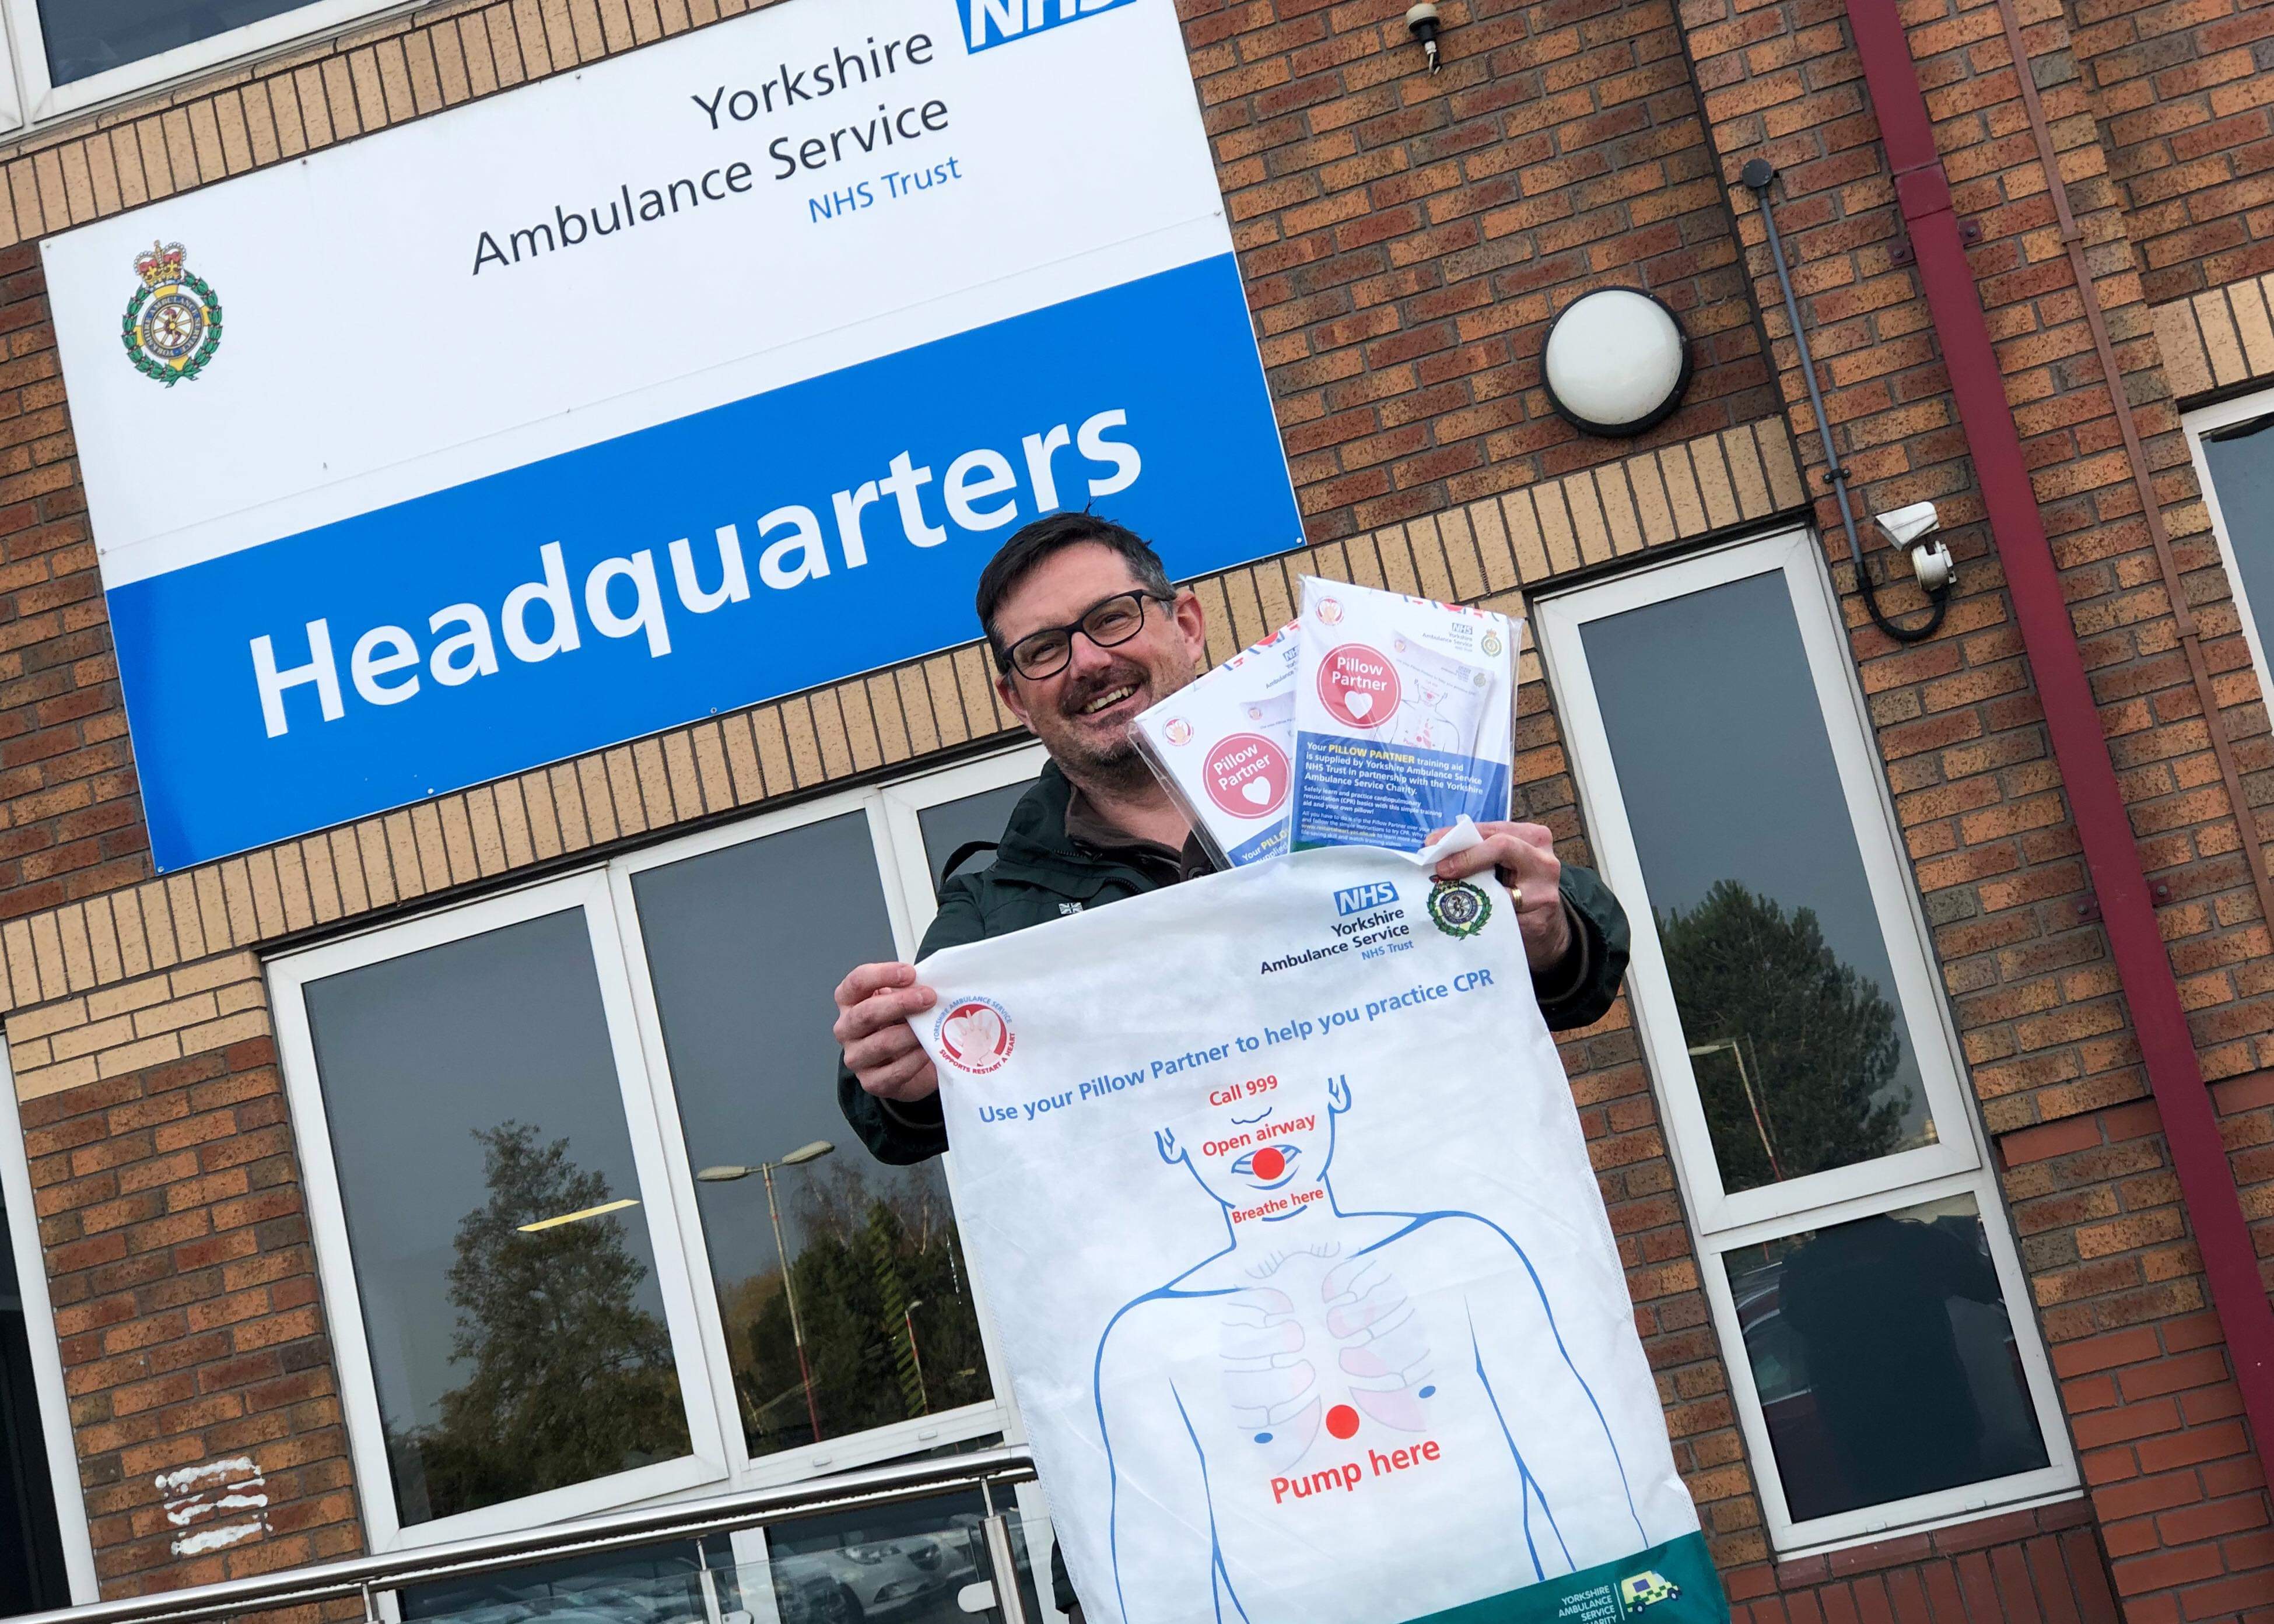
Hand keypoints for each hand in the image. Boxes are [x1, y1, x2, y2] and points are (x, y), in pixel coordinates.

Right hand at [832, 961, 939, 1102]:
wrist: (907, 1063)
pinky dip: (915, 1060)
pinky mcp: (871, 1082)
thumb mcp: (901, 1000)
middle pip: (867, 1013)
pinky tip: (928, 1051)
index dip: (883, 974)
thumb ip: (907, 989)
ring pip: (881, 1043)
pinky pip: (894, 1072)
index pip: (857, 982)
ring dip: (910, 1034)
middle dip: (901, 1003)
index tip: (910, 973)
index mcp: (849, 1001)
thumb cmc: (901, 1024)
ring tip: (932, 1027)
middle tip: (928, 997)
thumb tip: (928, 982)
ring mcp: (855, 1057)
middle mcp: (846, 1028)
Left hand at [1430, 821, 1570, 971]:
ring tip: (1448, 892)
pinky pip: (1502, 916)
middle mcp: (1544, 860)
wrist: (1545, 922)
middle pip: (1501, 847)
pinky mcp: (1539, 920)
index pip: (1493, 830)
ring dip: (1470, 890)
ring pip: (1502, 886)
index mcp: (1534, 837)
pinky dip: (1482, 916)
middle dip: (1466, 856)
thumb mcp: (1504, 860)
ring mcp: (1545, 891)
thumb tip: (1436, 848)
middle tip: (1440, 869)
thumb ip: (1480, 849)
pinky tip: (1467, 917)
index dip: (1460, 837)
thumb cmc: (1518, 883)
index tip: (1432, 845)